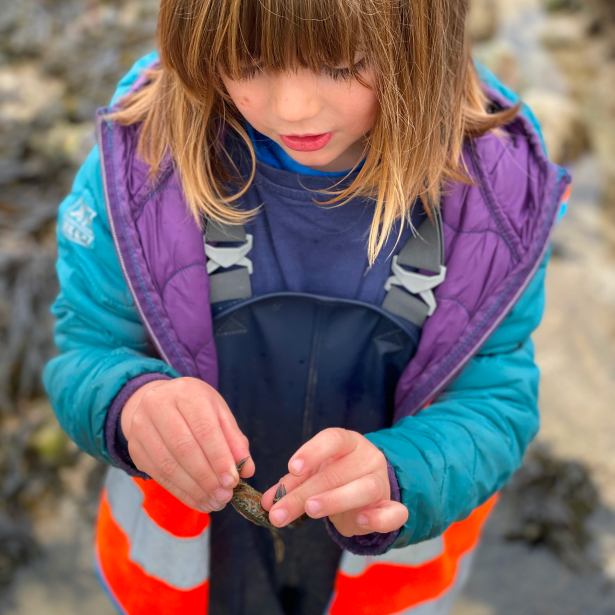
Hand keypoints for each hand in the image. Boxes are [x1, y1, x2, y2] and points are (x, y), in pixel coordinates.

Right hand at [121, 377, 253, 512]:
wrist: (156, 402)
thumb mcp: (218, 414)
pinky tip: (199, 501)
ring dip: (195, 489)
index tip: (233, 481)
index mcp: (186, 393)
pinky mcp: (135, 448)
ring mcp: (141, 427)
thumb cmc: (195, 408)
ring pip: (169, 465)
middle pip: (184, 448)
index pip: (204, 428)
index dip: (219, 457)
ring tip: (215, 502)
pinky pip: (159, 476)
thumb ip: (234, 440)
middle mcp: (158, 405)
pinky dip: (181, 493)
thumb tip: (247, 469)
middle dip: (207, 477)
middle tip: (225, 496)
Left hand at [261, 428, 407, 536]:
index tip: (292, 468)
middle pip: (336, 473)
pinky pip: (394, 512)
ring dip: (334, 500)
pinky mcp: (392, 506)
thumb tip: (268, 502)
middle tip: (279, 512)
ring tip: (309, 511)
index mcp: (348, 443)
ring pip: (363, 489)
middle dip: (304, 494)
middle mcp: (367, 457)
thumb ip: (292, 485)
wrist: (370, 489)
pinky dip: (378, 518)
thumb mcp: (313, 475)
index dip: (312, 452)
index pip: (332, 439)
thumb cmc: (336, 476)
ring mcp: (381, 481)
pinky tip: (360, 521)